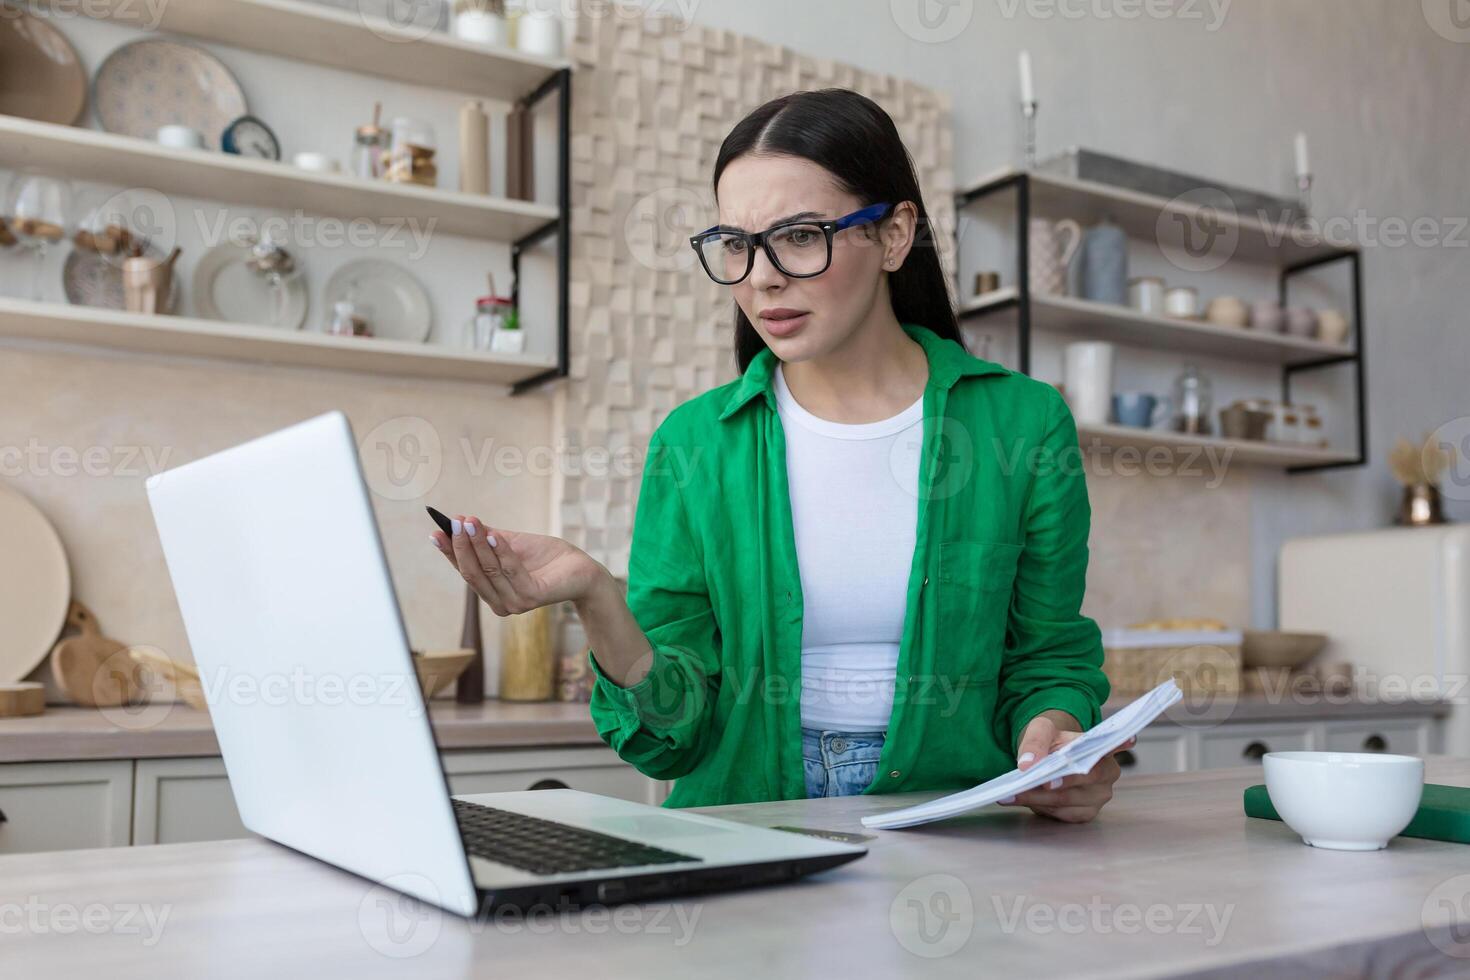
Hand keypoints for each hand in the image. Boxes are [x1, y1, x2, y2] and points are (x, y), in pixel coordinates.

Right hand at [430, 514, 607, 616]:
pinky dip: (502, 552)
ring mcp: (515, 603)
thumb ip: (487, 536)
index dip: (449, 552)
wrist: (581, 569)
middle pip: (472, 573)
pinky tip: (495, 535)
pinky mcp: (532, 597)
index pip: (465, 570)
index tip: (435, 532)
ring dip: (478, 544)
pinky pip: (512, 571)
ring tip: (471, 521)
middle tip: (455, 521)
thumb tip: (460, 520)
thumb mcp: (511, 543)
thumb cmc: (546, 557)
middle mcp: (500, 602)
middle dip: (461, 545)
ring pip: (489, 571)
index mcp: (492, 591)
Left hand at [996, 711, 1133, 822]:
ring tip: (1011, 793)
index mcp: (1103, 748)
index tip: (1128, 740)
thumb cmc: (1052, 741)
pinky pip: (1060, 813)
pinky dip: (1039, 807)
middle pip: (1082, 780)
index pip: (1116, 745)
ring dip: (1037, 798)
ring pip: (1066, 800)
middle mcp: (1107, 773)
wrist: (1051, 758)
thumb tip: (1027, 763)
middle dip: (1053, 784)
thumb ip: (1034, 742)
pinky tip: (1021, 800)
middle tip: (1030, 783)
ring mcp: (1098, 796)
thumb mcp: (1041, 730)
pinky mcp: (1085, 813)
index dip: (1122, 744)